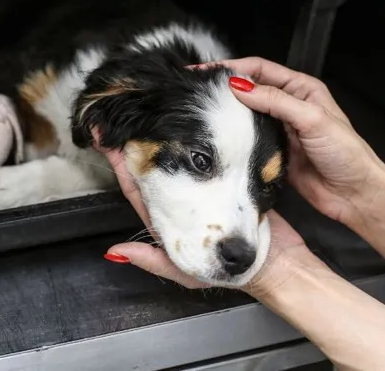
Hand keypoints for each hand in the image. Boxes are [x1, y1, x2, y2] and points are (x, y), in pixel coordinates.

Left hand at [92, 128, 311, 295]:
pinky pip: (214, 152)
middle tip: (119, 117)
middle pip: (155, 164)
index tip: (106, 142)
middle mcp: (186, 198)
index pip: (138, 187)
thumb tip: (114, 251)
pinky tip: (193, 116)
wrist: (278, 263)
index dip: (122, 166)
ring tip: (148, 111)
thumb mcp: (189, 274)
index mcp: (170, 217)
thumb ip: (153, 262)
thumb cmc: (234, 272)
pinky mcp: (231, 176)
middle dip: (136, 141)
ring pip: (183, 154)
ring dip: (164, 133)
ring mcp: (208, 186)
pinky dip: (204, 136)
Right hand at [199, 57, 384, 226]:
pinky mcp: (274, 152)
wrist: (355, 195)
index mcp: (302, 89)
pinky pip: (248, 140)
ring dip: (227, 113)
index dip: (232, 68)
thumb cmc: (346, 154)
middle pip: (250, 90)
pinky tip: (218, 137)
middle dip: (224, 88)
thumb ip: (276, 101)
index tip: (206, 71)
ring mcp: (280, 130)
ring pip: (246, 115)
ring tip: (199, 110)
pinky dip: (234, 138)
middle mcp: (290, 106)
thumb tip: (240, 86)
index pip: (260, 70)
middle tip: (196, 90)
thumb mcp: (312, 119)